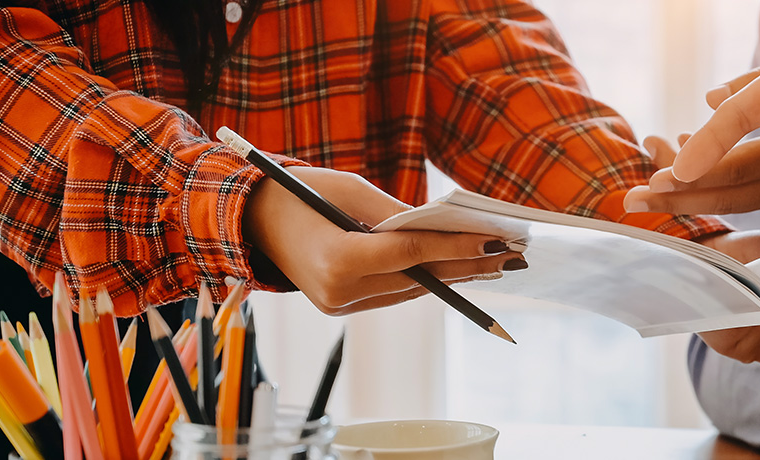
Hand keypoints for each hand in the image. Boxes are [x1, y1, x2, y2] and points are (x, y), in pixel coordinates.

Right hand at [243, 167, 525, 314]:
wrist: (246, 221)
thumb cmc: (296, 193)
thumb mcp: (347, 189)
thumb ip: (394, 213)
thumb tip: (441, 226)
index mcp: (336, 259)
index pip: (411, 254)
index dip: (457, 246)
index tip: (497, 240)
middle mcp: (337, 291)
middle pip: (418, 278)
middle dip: (468, 265)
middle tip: (513, 254)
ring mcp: (338, 305)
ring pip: (410, 289)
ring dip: (452, 274)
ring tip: (495, 262)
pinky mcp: (339, 308)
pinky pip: (393, 293)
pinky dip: (424, 278)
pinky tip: (457, 268)